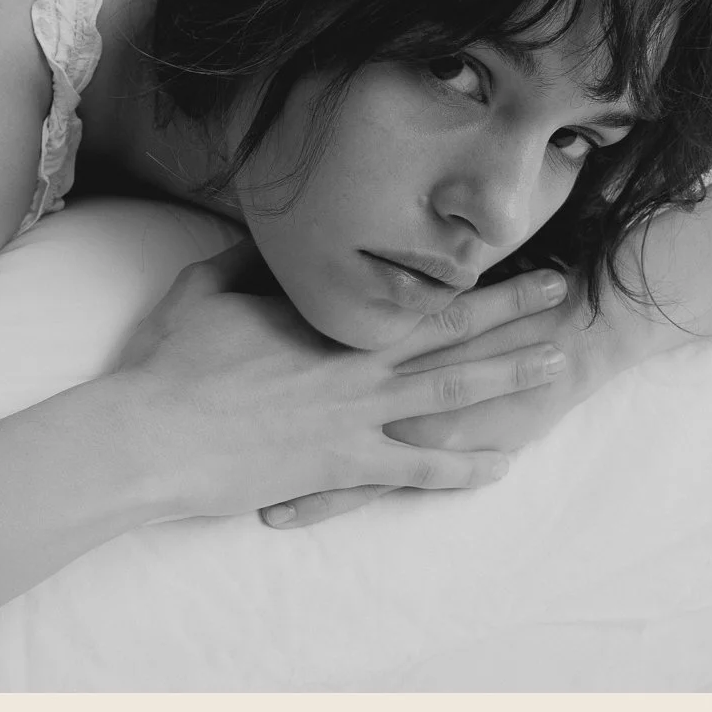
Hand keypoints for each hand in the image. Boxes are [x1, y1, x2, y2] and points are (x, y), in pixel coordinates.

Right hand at [101, 241, 566, 520]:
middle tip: (560, 286)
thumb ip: (239, 263)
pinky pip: (418, 468)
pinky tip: (499, 467)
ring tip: (556, 358)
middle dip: (508, 303)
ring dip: (508, 371)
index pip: (398, 287)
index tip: (493, 249)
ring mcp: (355, 412)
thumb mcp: (201, 292)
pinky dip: (461, 468)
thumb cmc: (170, 365)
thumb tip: (264, 242)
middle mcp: (354, 359)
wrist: (151, 435)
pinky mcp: (345, 463)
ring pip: (451, 388)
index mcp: (321, 316)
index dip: (450, 270)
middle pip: (447, 326)